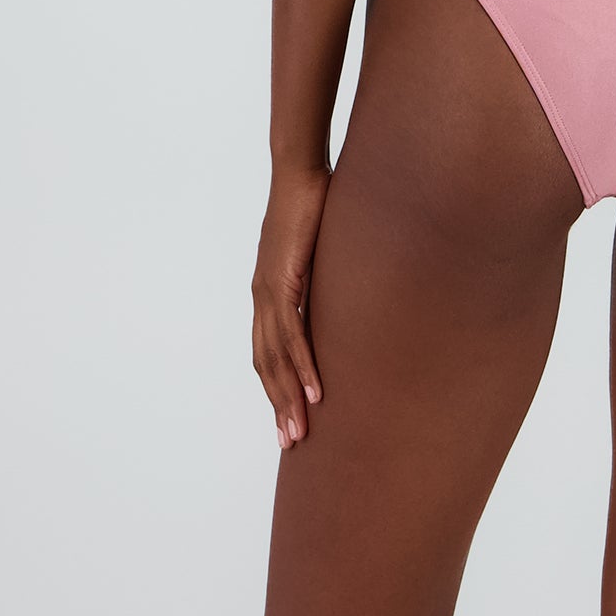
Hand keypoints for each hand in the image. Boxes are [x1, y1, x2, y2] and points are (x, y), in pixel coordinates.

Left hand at [252, 165, 328, 449]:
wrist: (299, 171)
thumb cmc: (315, 203)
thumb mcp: (324, 251)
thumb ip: (329, 276)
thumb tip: (352, 289)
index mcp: (269, 293)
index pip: (268, 353)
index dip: (277, 388)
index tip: (290, 419)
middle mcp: (262, 298)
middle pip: (266, 365)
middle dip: (279, 406)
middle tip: (292, 443)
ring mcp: (268, 291)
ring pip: (275, 359)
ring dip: (288, 398)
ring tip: (301, 431)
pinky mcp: (282, 282)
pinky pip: (292, 335)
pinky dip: (302, 367)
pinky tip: (315, 393)